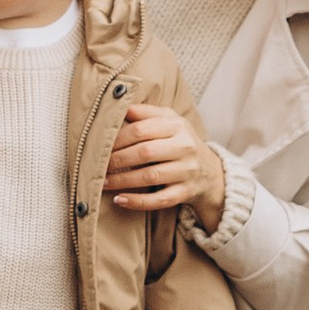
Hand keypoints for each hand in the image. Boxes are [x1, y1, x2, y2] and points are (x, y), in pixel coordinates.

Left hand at [107, 101, 226, 228]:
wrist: (211, 171)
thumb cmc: (180, 142)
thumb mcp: (170, 121)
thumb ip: (146, 113)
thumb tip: (120, 108)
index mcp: (178, 125)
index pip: (141, 129)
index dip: (117, 139)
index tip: (100, 145)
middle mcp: (185, 147)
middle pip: (144, 153)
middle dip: (117, 160)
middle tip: (97, 165)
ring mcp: (187, 171)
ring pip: (150, 177)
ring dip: (122, 181)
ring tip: (102, 182)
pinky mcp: (186, 193)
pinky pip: (159, 200)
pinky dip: (137, 202)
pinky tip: (120, 199)